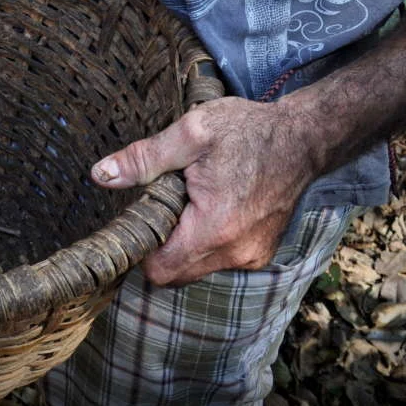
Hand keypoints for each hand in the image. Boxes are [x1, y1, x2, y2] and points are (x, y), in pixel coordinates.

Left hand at [89, 96, 324, 285]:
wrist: (303, 137)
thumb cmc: (248, 131)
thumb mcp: (191, 133)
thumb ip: (144, 158)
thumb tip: (101, 175)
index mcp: (215, 228)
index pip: (159, 270)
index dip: (140, 250)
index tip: (137, 220)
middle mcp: (236, 253)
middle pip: (175, 274)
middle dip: (159, 246)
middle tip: (162, 203)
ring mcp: (252, 256)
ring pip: (196, 268)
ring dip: (182, 244)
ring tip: (189, 201)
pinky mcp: (260, 252)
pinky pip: (218, 260)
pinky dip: (205, 242)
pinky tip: (210, 207)